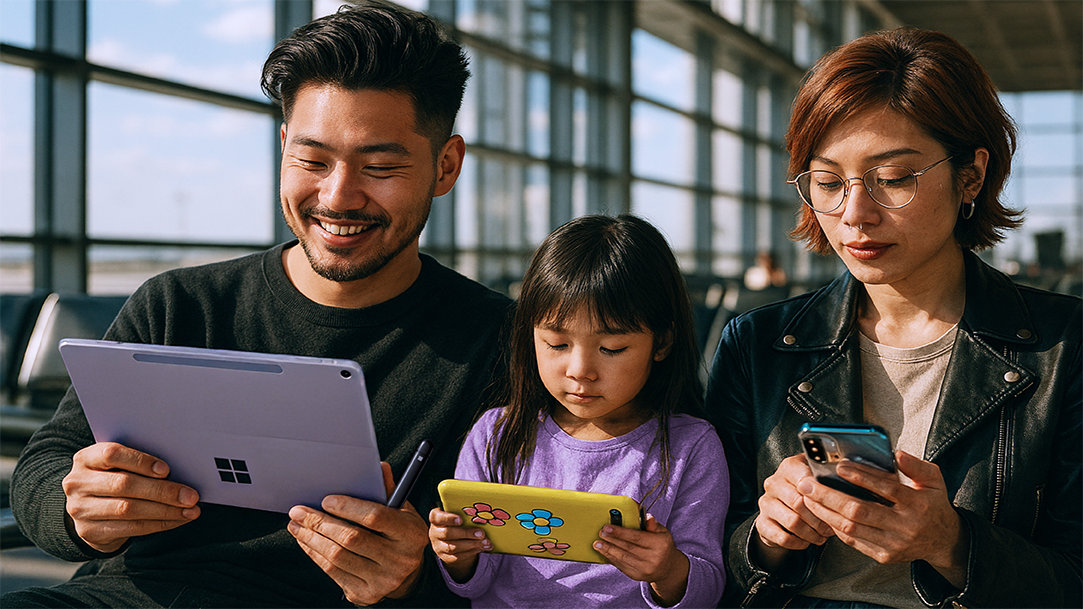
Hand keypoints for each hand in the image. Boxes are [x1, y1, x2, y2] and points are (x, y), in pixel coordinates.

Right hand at [62, 441, 199, 552]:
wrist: (87, 507)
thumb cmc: (113, 477)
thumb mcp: (118, 464)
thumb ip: (139, 462)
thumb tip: (183, 466)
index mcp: (86, 458)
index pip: (111, 454)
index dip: (140, 461)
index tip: (166, 470)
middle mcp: (78, 483)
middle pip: (124, 485)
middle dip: (162, 491)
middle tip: (191, 496)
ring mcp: (80, 509)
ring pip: (128, 509)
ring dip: (165, 511)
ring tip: (190, 510)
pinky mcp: (89, 531)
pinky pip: (130, 528)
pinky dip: (159, 524)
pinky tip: (177, 520)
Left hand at [287, 462, 428, 605]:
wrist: (407, 574)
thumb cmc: (399, 534)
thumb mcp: (402, 510)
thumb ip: (388, 490)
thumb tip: (377, 466)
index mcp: (411, 534)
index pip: (376, 517)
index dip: (348, 507)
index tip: (326, 499)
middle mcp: (400, 559)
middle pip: (351, 538)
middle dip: (320, 522)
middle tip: (299, 511)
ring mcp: (383, 580)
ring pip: (337, 556)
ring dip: (311, 538)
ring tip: (296, 525)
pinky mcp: (366, 594)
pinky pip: (333, 572)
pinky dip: (314, 554)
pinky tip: (306, 541)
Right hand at [428, 508, 488, 581]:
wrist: (452, 540)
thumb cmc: (457, 522)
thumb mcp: (457, 515)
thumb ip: (464, 513)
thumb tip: (481, 513)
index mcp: (436, 518)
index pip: (436, 517)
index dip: (448, 518)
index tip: (461, 519)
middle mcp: (434, 532)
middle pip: (447, 534)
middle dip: (466, 533)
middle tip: (481, 533)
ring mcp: (439, 546)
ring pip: (453, 547)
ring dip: (472, 544)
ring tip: (485, 541)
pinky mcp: (446, 558)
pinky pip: (458, 557)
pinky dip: (471, 552)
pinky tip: (481, 547)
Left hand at [593, 514, 689, 605]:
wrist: (667, 568)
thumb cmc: (661, 545)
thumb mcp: (662, 532)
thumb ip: (653, 524)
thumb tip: (646, 517)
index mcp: (660, 544)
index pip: (637, 537)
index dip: (620, 532)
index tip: (608, 527)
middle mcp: (653, 558)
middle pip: (628, 548)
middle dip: (612, 540)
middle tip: (600, 533)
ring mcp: (645, 569)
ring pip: (623, 558)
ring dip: (608, 550)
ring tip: (597, 543)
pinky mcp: (637, 576)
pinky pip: (621, 566)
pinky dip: (611, 558)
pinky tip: (604, 552)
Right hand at [753, 454, 833, 561]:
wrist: (783, 510)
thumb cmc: (809, 492)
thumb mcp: (818, 478)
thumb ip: (830, 477)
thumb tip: (848, 483)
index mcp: (789, 467)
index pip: (806, 481)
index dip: (822, 497)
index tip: (836, 507)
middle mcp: (774, 482)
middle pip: (799, 503)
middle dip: (820, 519)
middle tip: (832, 528)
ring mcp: (766, 503)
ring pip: (793, 522)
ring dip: (812, 533)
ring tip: (822, 536)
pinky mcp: (762, 522)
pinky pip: (783, 537)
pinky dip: (799, 542)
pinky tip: (807, 541)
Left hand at [797, 450, 966, 585]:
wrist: (943, 541)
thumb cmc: (933, 504)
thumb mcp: (934, 481)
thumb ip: (916, 466)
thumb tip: (896, 454)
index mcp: (918, 504)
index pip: (886, 489)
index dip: (861, 477)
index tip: (839, 466)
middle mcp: (905, 527)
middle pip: (860, 512)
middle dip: (829, 497)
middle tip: (807, 484)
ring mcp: (893, 544)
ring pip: (851, 528)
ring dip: (825, 512)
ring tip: (807, 497)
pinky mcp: (884, 556)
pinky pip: (853, 541)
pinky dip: (835, 527)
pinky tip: (822, 513)